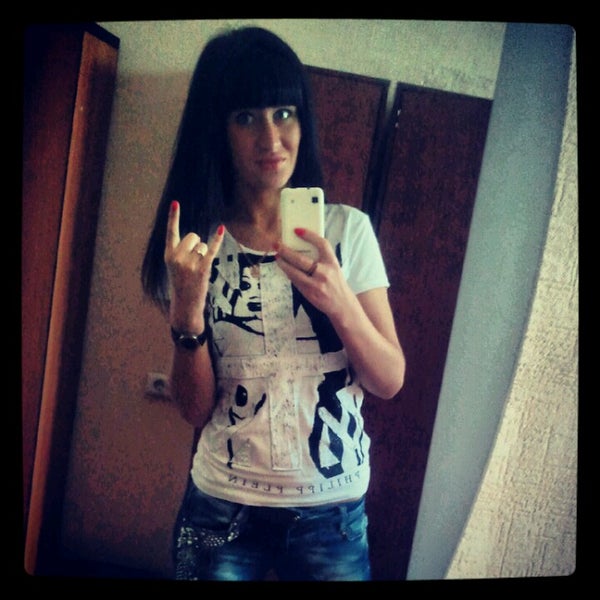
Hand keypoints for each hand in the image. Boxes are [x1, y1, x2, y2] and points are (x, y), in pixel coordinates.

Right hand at [164, 200, 224, 330]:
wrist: (185, 304)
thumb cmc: (181, 283)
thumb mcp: (175, 266)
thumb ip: (181, 251)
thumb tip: (197, 239)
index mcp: (168, 255)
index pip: (171, 232)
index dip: (174, 217)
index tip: (175, 202)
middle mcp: (177, 257)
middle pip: (193, 235)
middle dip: (196, 244)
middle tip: (192, 262)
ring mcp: (190, 263)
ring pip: (202, 245)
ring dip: (203, 254)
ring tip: (197, 269)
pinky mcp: (202, 268)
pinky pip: (211, 249)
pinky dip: (217, 239)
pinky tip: (221, 229)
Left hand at [275, 228, 354, 321]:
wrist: (342, 305)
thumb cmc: (336, 284)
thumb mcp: (334, 268)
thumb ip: (321, 259)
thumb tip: (300, 248)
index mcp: (332, 263)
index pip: (322, 244)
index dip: (309, 235)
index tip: (297, 230)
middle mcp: (325, 272)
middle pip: (301, 259)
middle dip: (286, 251)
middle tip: (277, 244)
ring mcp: (316, 284)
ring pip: (294, 271)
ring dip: (283, 263)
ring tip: (277, 256)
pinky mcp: (309, 293)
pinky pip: (295, 281)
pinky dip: (288, 273)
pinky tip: (284, 268)